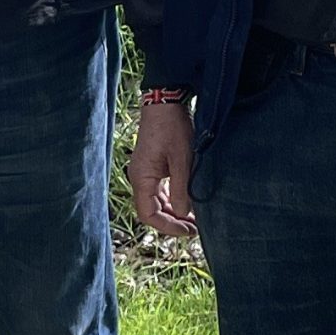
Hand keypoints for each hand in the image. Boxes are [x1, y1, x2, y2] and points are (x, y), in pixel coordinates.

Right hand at [127, 101, 197, 236]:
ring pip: (155, 202)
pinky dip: (171, 200)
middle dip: (172, 222)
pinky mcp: (151, 166)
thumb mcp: (182, 160)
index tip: (189, 231)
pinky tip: (186, 202)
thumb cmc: (172, 128)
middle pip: (151, 211)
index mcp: (142, 178)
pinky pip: (158, 191)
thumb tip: (184, 214)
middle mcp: (139, 178)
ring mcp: (144, 172)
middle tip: (196, 228)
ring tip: (193, 218)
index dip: (168, 227)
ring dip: (172, 212)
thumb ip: (181, 189)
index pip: (148, 215)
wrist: (165, 103)